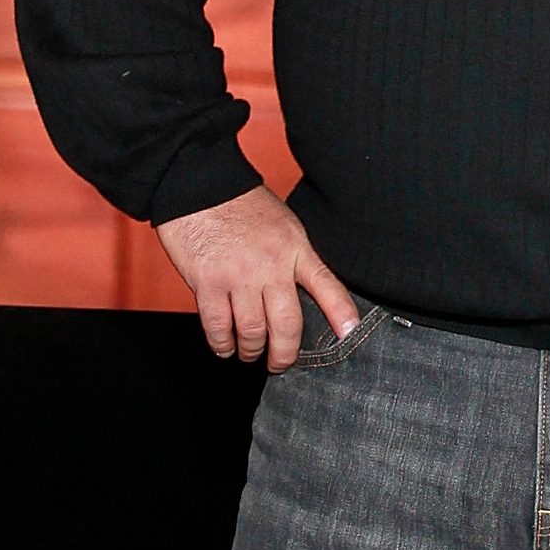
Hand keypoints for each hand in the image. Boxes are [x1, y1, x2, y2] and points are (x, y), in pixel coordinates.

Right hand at [155, 185, 358, 370]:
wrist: (199, 185)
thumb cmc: (241, 203)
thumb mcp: (284, 224)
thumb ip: (295, 258)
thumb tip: (303, 292)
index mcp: (294, 248)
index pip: (326, 285)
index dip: (341, 313)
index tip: (350, 334)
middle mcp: (271, 266)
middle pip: (287, 324)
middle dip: (285, 354)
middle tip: (281, 363)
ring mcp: (239, 276)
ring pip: (252, 332)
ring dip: (252, 351)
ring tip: (250, 353)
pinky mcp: (208, 283)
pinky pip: (218, 327)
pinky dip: (222, 344)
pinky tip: (225, 346)